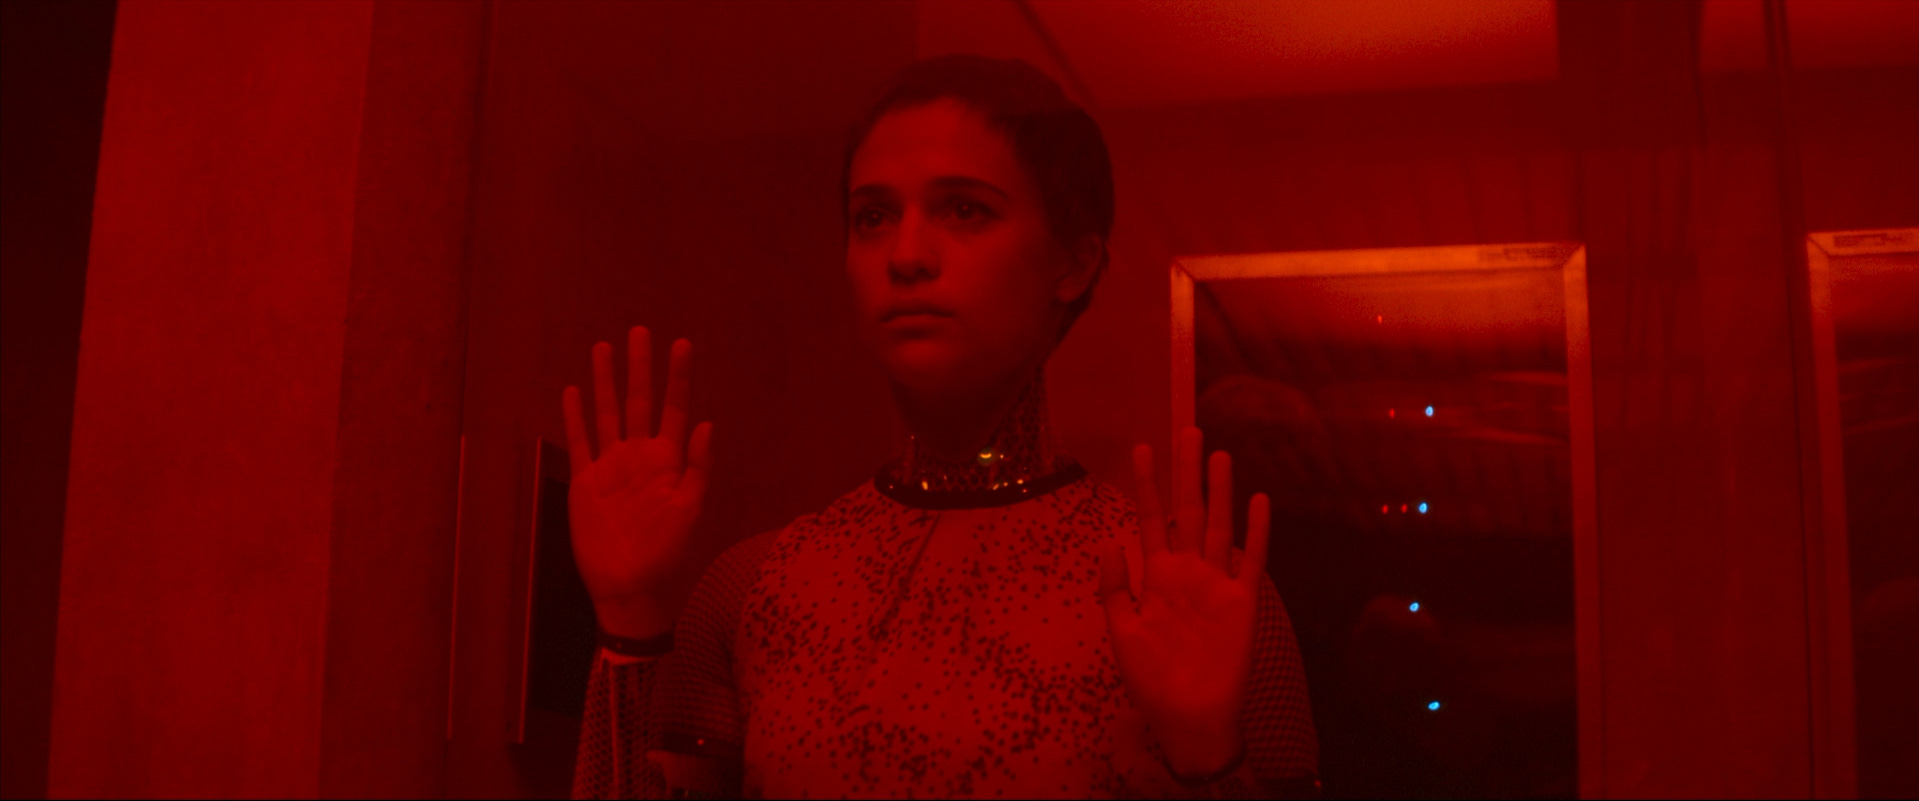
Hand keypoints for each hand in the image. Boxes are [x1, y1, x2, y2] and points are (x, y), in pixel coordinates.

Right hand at [562, 326, 712, 638]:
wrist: (629, 586)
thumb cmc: (666, 552)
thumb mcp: (690, 510)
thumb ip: (699, 467)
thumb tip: (709, 423)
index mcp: (668, 460)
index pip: (674, 409)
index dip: (678, 377)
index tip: (680, 343)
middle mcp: (639, 456)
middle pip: (638, 401)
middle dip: (639, 368)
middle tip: (640, 331)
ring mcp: (611, 466)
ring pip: (606, 414)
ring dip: (605, 382)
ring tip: (604, 347)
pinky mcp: (586, 481)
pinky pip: (580, 442)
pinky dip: (576, 417)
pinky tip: (574, 391)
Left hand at [1099, 427, 1269, 776]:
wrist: (1187, 718)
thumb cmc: (1151, 680)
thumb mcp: (1122, 632)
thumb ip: (1115, 588)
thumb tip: (1110, 542)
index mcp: (1157, 576)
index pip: (1150, 519)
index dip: (1146, 485)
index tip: (1141, 448)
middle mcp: (1188, 571)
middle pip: (1188, 510)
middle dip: (1186, 472)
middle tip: (1187, 428)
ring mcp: (1217, 583)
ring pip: (1219, 526)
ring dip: (1220, 491)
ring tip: (1218, 454)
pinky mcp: (1242, 602)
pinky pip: (1250, 560)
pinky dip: (1255, 531)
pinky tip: (1258, 500)